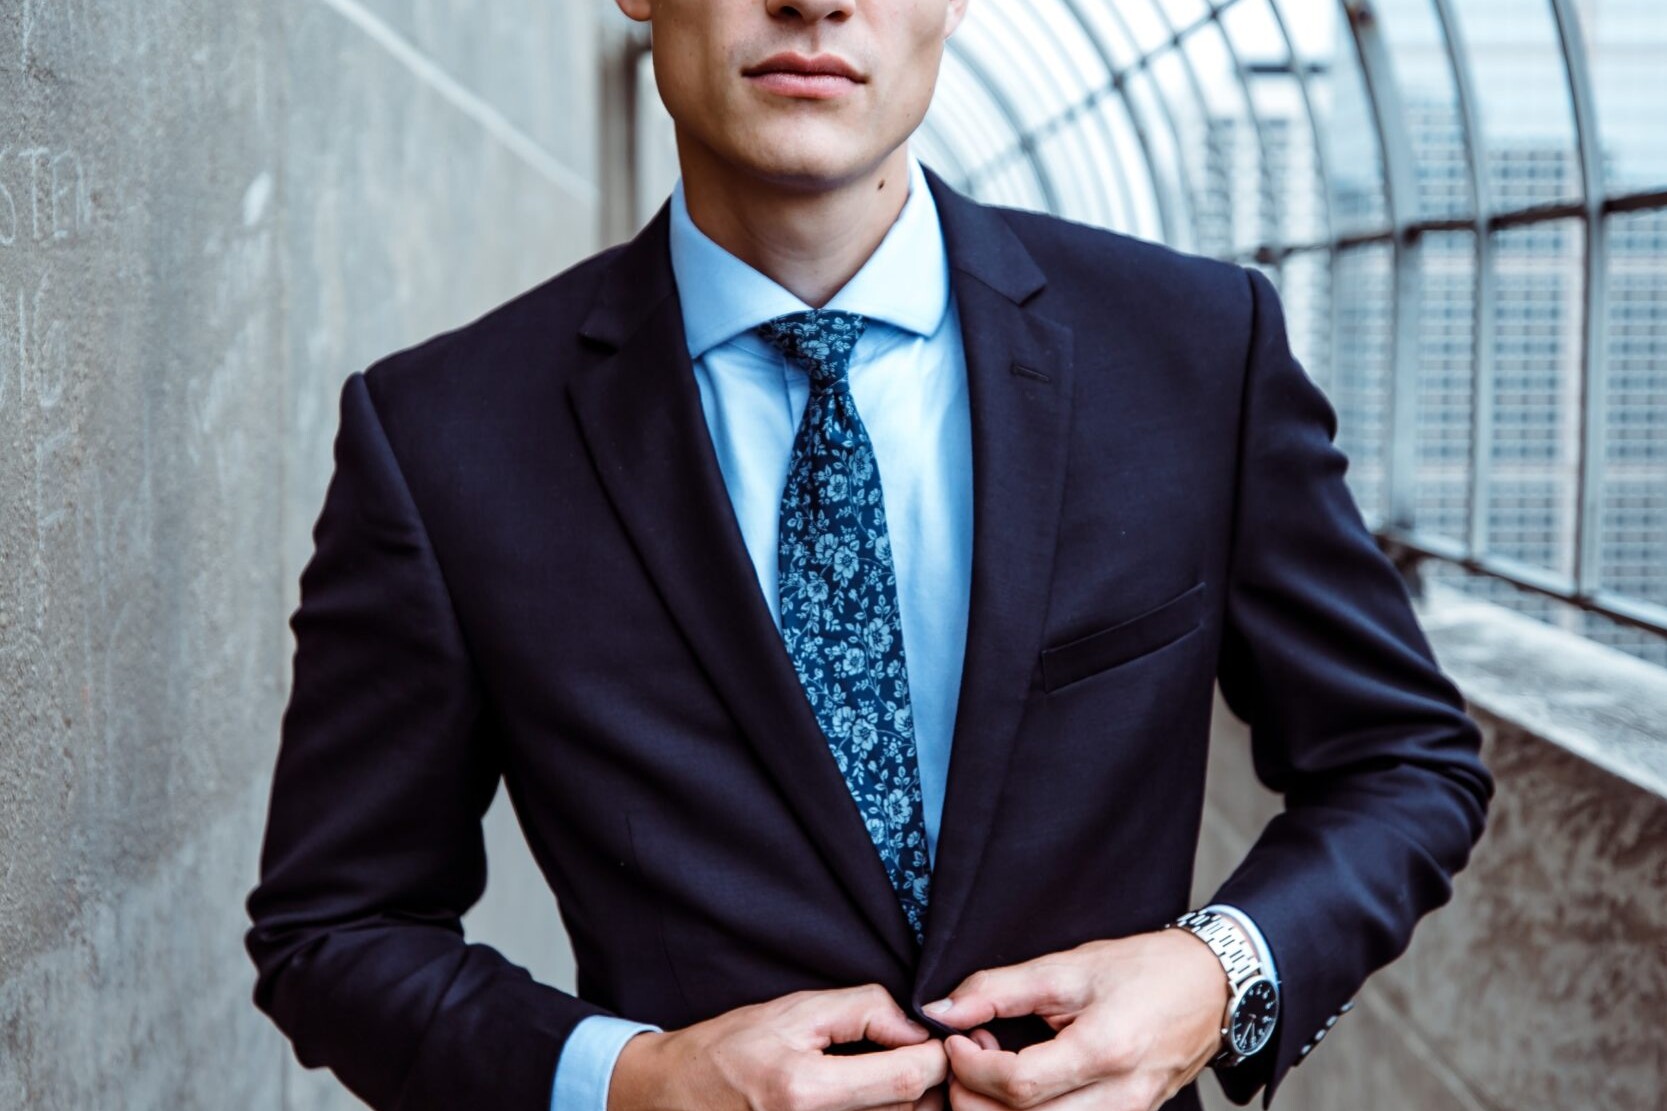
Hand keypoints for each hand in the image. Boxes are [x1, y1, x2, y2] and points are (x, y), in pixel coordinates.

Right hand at [608, 983, 948, 1110]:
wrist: (674, 1096)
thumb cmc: (729, 1049)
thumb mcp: (793, 1010)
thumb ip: (863, 1010)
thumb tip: (918, 1027)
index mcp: (805, 1091)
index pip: (906, 1078)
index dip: (935, 1053)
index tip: (936, 1035)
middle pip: (910, 1107)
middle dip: (928, 1075)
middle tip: (922, 1047)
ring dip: (909, 1096)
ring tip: (893, 1065)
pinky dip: (882, 1108)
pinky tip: (869, 1088)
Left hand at [922, 930, 1229, 1109]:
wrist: (1211, 987)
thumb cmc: (1144, 970)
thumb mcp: (1067, 966)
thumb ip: (999, 989)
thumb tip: (942, 1011)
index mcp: (1105, 1050)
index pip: (1018, 1086)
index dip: (972, 1068)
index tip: (956, 1040)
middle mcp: (1120, 1097)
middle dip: (974, 1098)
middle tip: (966, 1057)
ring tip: (994, 1068)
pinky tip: (1022, 1087)